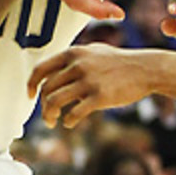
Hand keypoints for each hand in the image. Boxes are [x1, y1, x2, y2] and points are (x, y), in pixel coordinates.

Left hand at [28, 44, 154, 128]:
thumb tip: (53, 70)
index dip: (31, 84)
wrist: (145, 69)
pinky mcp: (99, 97)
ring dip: (49, 115)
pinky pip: (74, 113)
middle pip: (46, 89)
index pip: (41, 69)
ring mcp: (88, 81)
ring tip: (52, 121)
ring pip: (54, 101)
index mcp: (73, 53)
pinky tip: (70, 123)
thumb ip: (73, 58)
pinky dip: (68, 121)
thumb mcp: (93, 51)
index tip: (30, 95)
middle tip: (48, 116)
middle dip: (42, 106)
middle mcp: (77, 65)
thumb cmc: (119, 62)